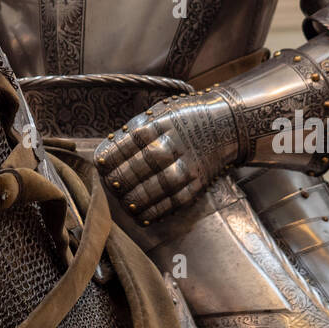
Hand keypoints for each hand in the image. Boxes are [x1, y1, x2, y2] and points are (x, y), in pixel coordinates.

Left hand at [93, 93, 239, 223]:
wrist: (227, 124)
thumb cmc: (187, 117)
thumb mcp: (162, 112)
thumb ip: (138, 128)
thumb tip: (110, 146)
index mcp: (162, 124)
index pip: (131, 142)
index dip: (113, 156)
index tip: (101, 164)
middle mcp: (175, 145)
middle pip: (145, 164)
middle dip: (123, 178)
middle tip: (111, 185)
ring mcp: (188, 165)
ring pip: (160, 185)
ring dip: (139, 198)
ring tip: (125, 204)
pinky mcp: (198, 182)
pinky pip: (177, 200)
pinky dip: (159, 211)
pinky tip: (144, 216)